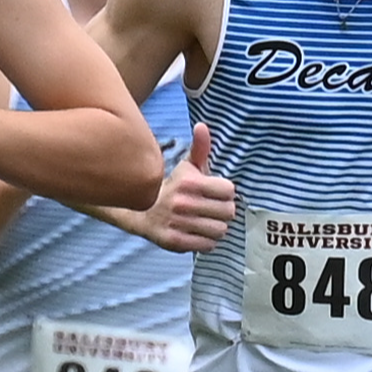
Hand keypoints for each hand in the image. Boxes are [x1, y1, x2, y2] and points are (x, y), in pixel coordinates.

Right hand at [142, 123, 235, 254]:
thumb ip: (200, 147)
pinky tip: (196, 232)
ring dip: (215, 227)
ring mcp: (179, 224)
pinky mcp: (175, 241)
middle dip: (223, 211)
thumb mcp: (187, 166)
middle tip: (211, 209)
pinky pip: (208, 245)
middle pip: (228, 212)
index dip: (225, 192)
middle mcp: (183, 203)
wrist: (141, 212)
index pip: (229, 191)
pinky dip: (206, 241)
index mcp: (190, 183)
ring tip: (204, 221)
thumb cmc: (174, 187)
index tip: (215, 193)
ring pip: (220, 230)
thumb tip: (202, 126)